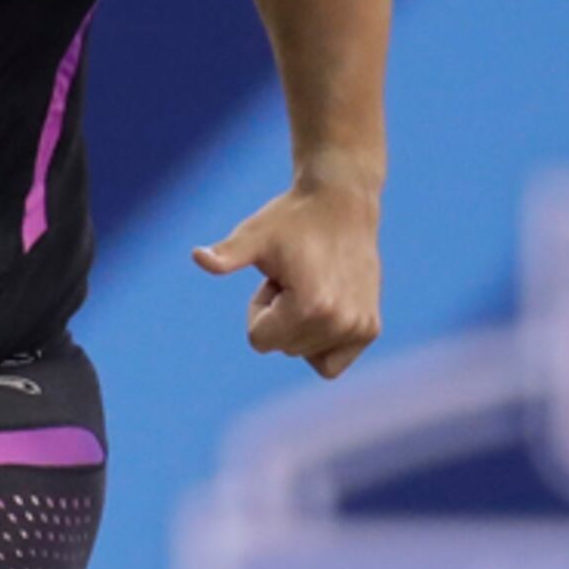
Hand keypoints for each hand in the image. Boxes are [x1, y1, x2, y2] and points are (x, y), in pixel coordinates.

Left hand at [193, 177, 381, 377]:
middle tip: (297, 278)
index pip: (259, 340)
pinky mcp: (370, 330)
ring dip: (300, 324)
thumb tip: (198, 256)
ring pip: (303, 354)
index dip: (259, 308)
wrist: (342, 204)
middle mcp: (341, 322)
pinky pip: (329, 364)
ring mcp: (360, 328)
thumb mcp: (255, 236)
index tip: (278, 278)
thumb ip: (227, 254)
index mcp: (311, 306)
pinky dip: (320, 343)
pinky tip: (326, 308)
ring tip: (312, 284)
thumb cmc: (292, 220)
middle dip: (280, 316)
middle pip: (282, 347)